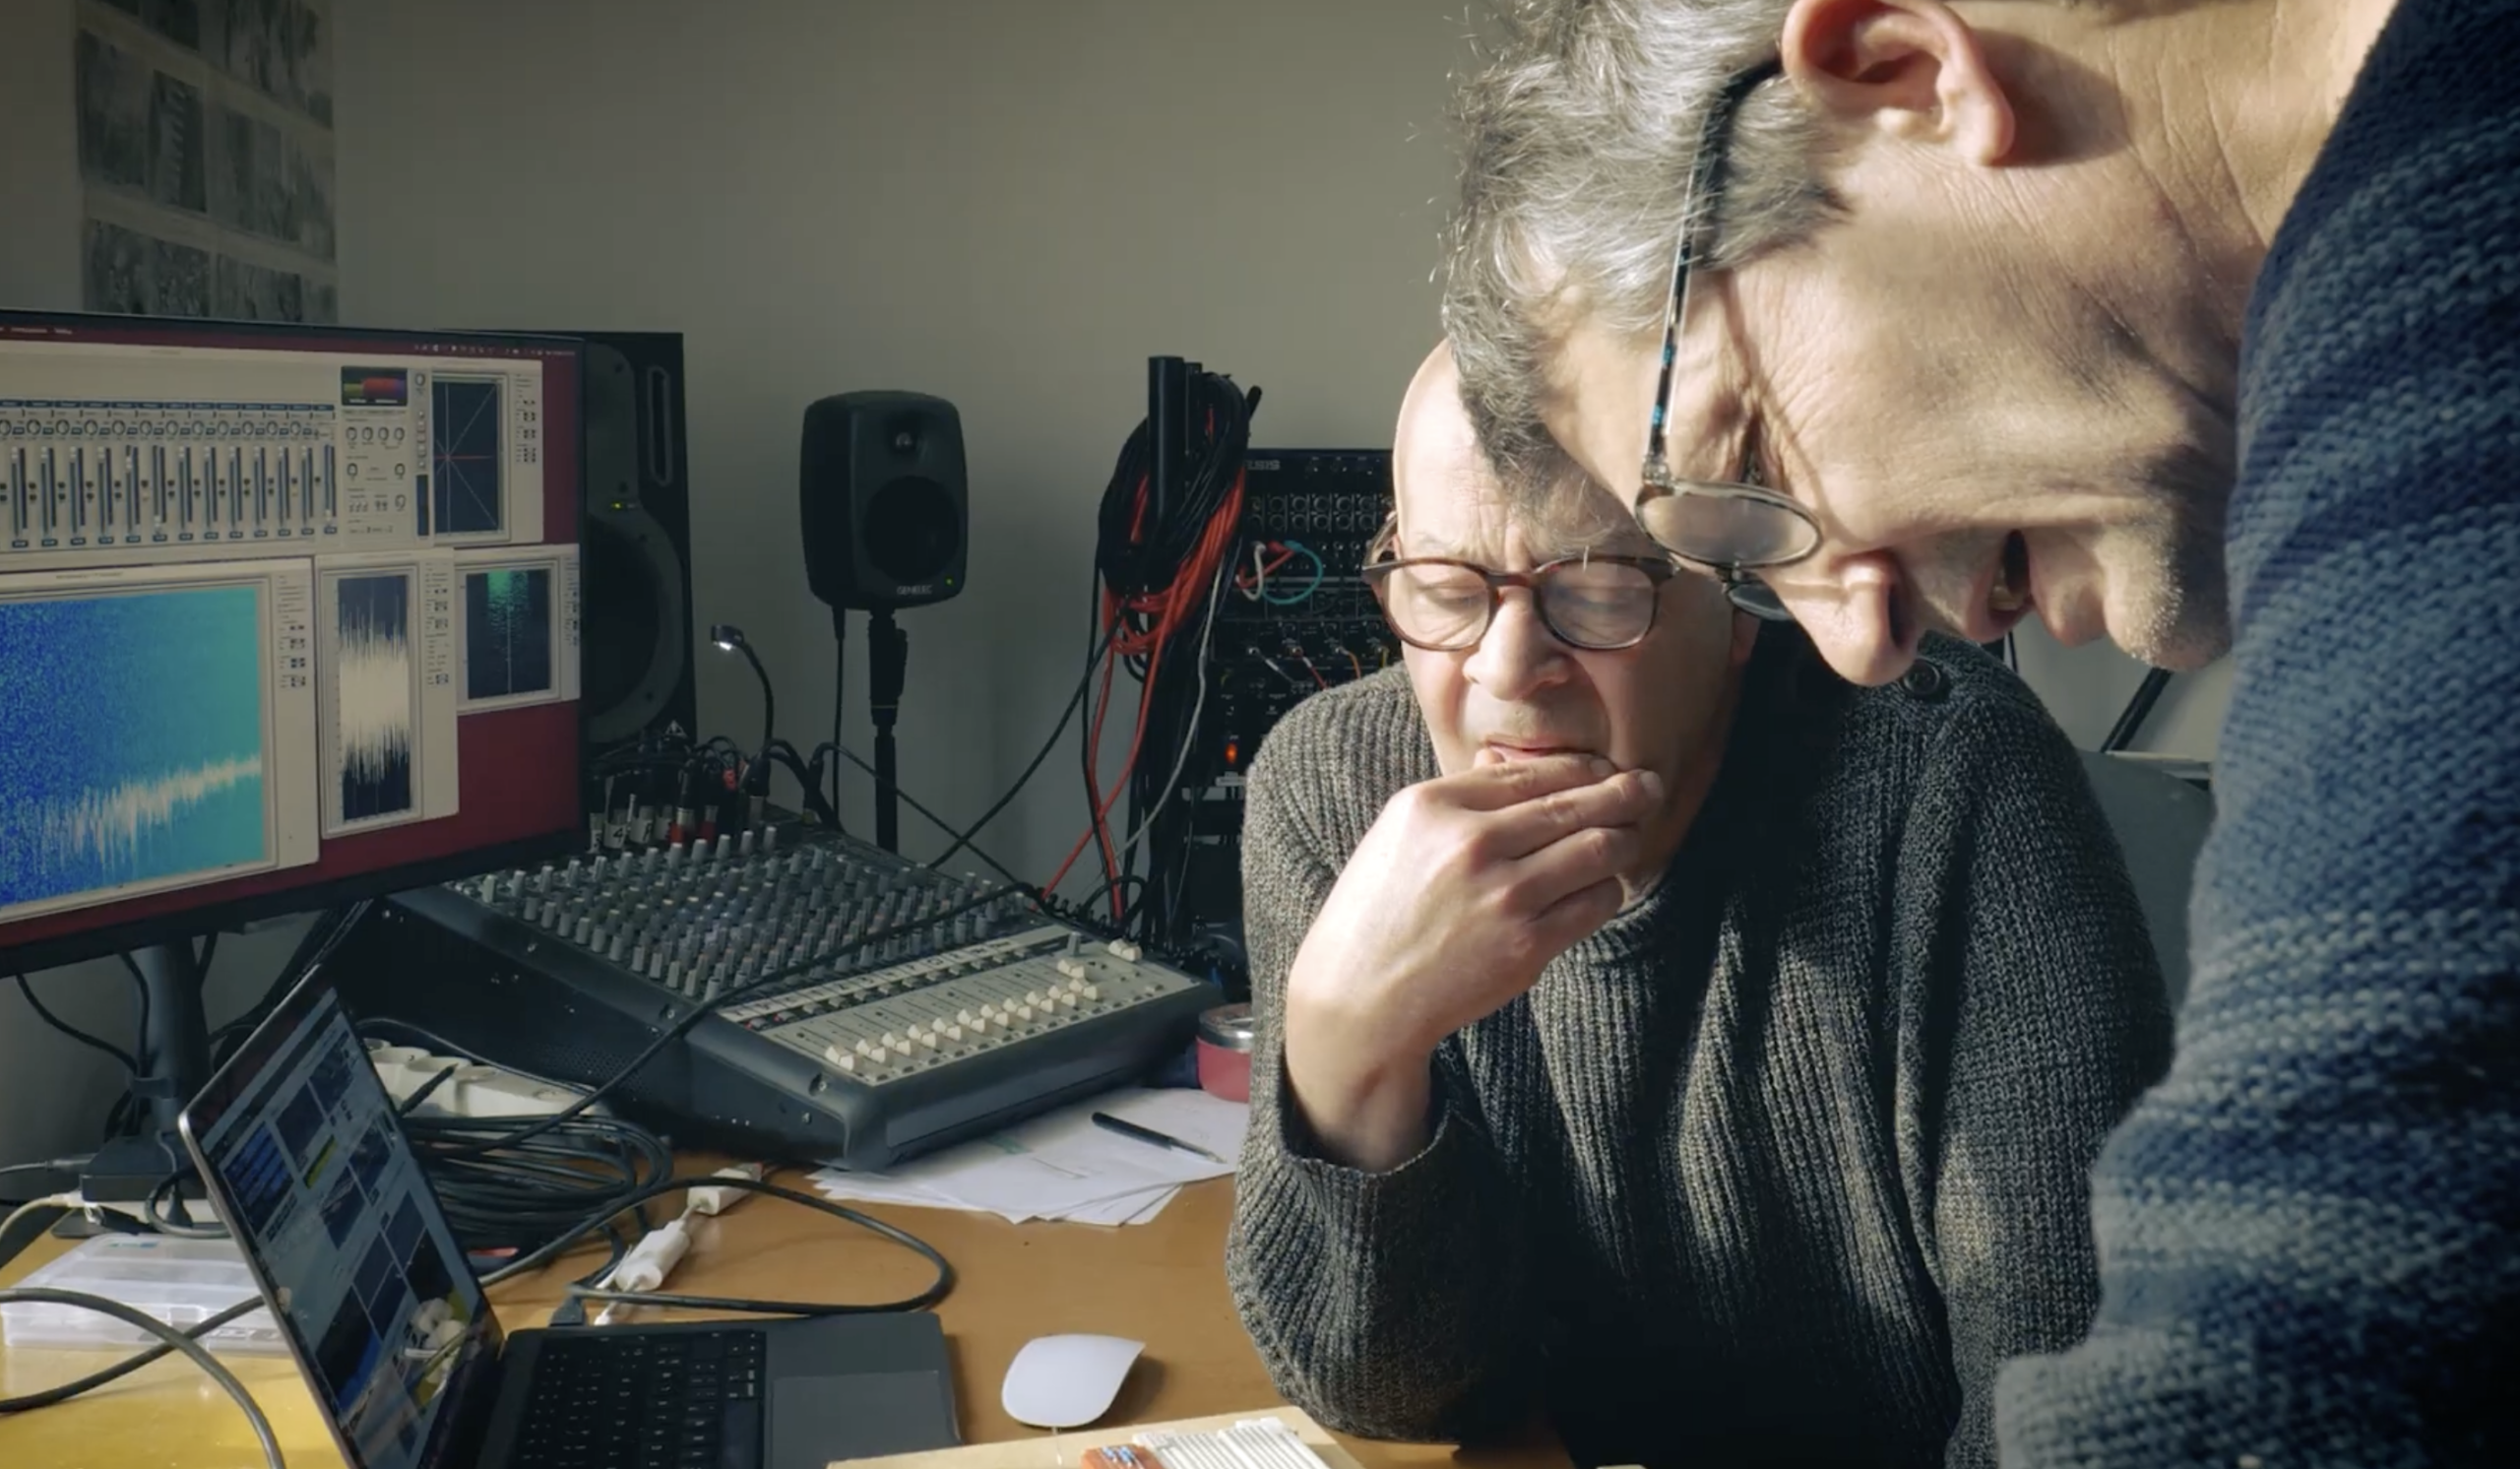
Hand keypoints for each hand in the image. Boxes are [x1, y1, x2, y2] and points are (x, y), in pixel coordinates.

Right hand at [1281, 753, 1660, 1167]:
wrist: (1361, 993)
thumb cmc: (1381, 908)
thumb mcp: (1401, 833)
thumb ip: (1460, 797)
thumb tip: (1516, 766)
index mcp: (1434, 805)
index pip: (1534, 773)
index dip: (1585, 768)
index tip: (1606, 769)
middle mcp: (1472, 843)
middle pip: (1577, 805)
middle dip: (1626, 792)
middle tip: (1650, 787)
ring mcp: (1503, 897)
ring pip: (1599, 850)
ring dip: (1624, 839)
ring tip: (1630, 835)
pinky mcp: (1526, 946)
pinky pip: (1596, 903)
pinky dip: (1609, 889)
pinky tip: (1602, 885)